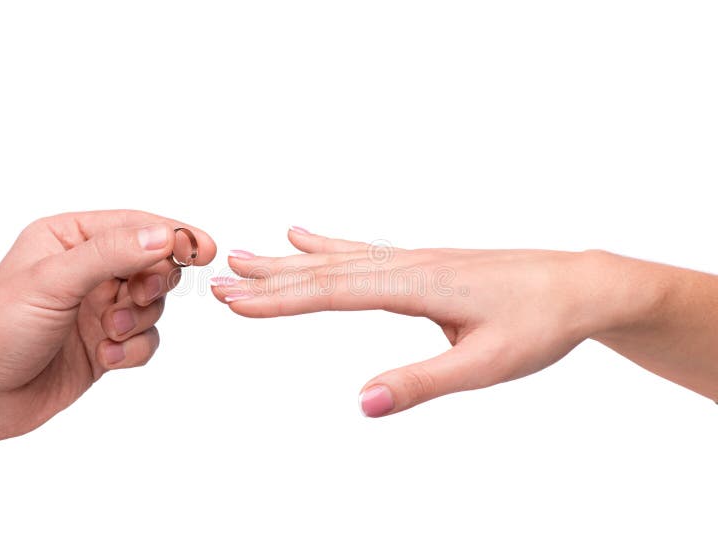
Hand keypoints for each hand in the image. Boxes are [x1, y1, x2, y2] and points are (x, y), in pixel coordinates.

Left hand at [0, 210, 215, 443]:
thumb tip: (164, 236)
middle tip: (135, 298)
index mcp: (71, 238)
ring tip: (106, 334)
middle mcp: (88, 270)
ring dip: (136, 322)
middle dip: (151, 285)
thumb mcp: (54, 280)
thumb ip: (111, 254)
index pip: (136, 226)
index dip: (173, 235)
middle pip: (153, 265)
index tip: (204, 250)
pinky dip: (132, 351)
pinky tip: (104, 359)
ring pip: (153, 306)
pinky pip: (145, 341)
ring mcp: (98, 308)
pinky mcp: (105, 345)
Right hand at [211, 227, 660, 416]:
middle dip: (270, 279)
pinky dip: (328, 245)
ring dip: (289, 260)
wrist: (580, 286)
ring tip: (247, 255)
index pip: (333, 292)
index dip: (279, 299)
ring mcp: (414, 259)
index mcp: (418, 286)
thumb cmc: (539, 324)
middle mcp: (408, 265)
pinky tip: (307, 235)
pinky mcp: (422, 263)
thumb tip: (363, 404)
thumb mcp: (484, 365)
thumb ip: (421, 383)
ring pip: (339, 258)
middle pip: (325, 270)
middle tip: (218, 280)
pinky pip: (362, 252)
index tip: (234, 301)